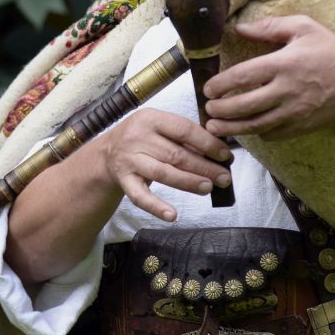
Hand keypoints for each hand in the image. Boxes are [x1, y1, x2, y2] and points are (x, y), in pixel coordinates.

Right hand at [97, 109, 232, 220]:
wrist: (108, 152)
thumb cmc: (143, 138)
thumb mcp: (160, 127)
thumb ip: (183, 137)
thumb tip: (217, 152)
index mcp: (150, 118)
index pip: (184, 129)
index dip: (207, 143)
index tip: (226, 155)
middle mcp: (137, 137)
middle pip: (176, 154)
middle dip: (204, 167)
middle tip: (224, 177)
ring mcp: (129, 160)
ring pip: (163, 173)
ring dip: (188, 182)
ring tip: (208, 188)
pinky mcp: (124, 180)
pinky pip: (140, 196)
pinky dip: (156, 207)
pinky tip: (172, 215)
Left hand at [202, 15, 334, 139]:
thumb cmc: (331, 51)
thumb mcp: (304, 28)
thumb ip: (270, 26)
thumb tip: (239, 27)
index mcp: (285, 63)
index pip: (244, 76)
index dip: (221, 84)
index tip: (208, 88)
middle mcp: (288, 90)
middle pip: (244, 105)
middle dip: (221, 110)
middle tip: (208, 109)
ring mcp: (296, 112)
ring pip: (256, 125)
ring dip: (232, 128)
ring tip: (214, 127)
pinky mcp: (302, 127)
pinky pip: (273, 135)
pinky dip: (257, 133)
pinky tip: (246, 129)